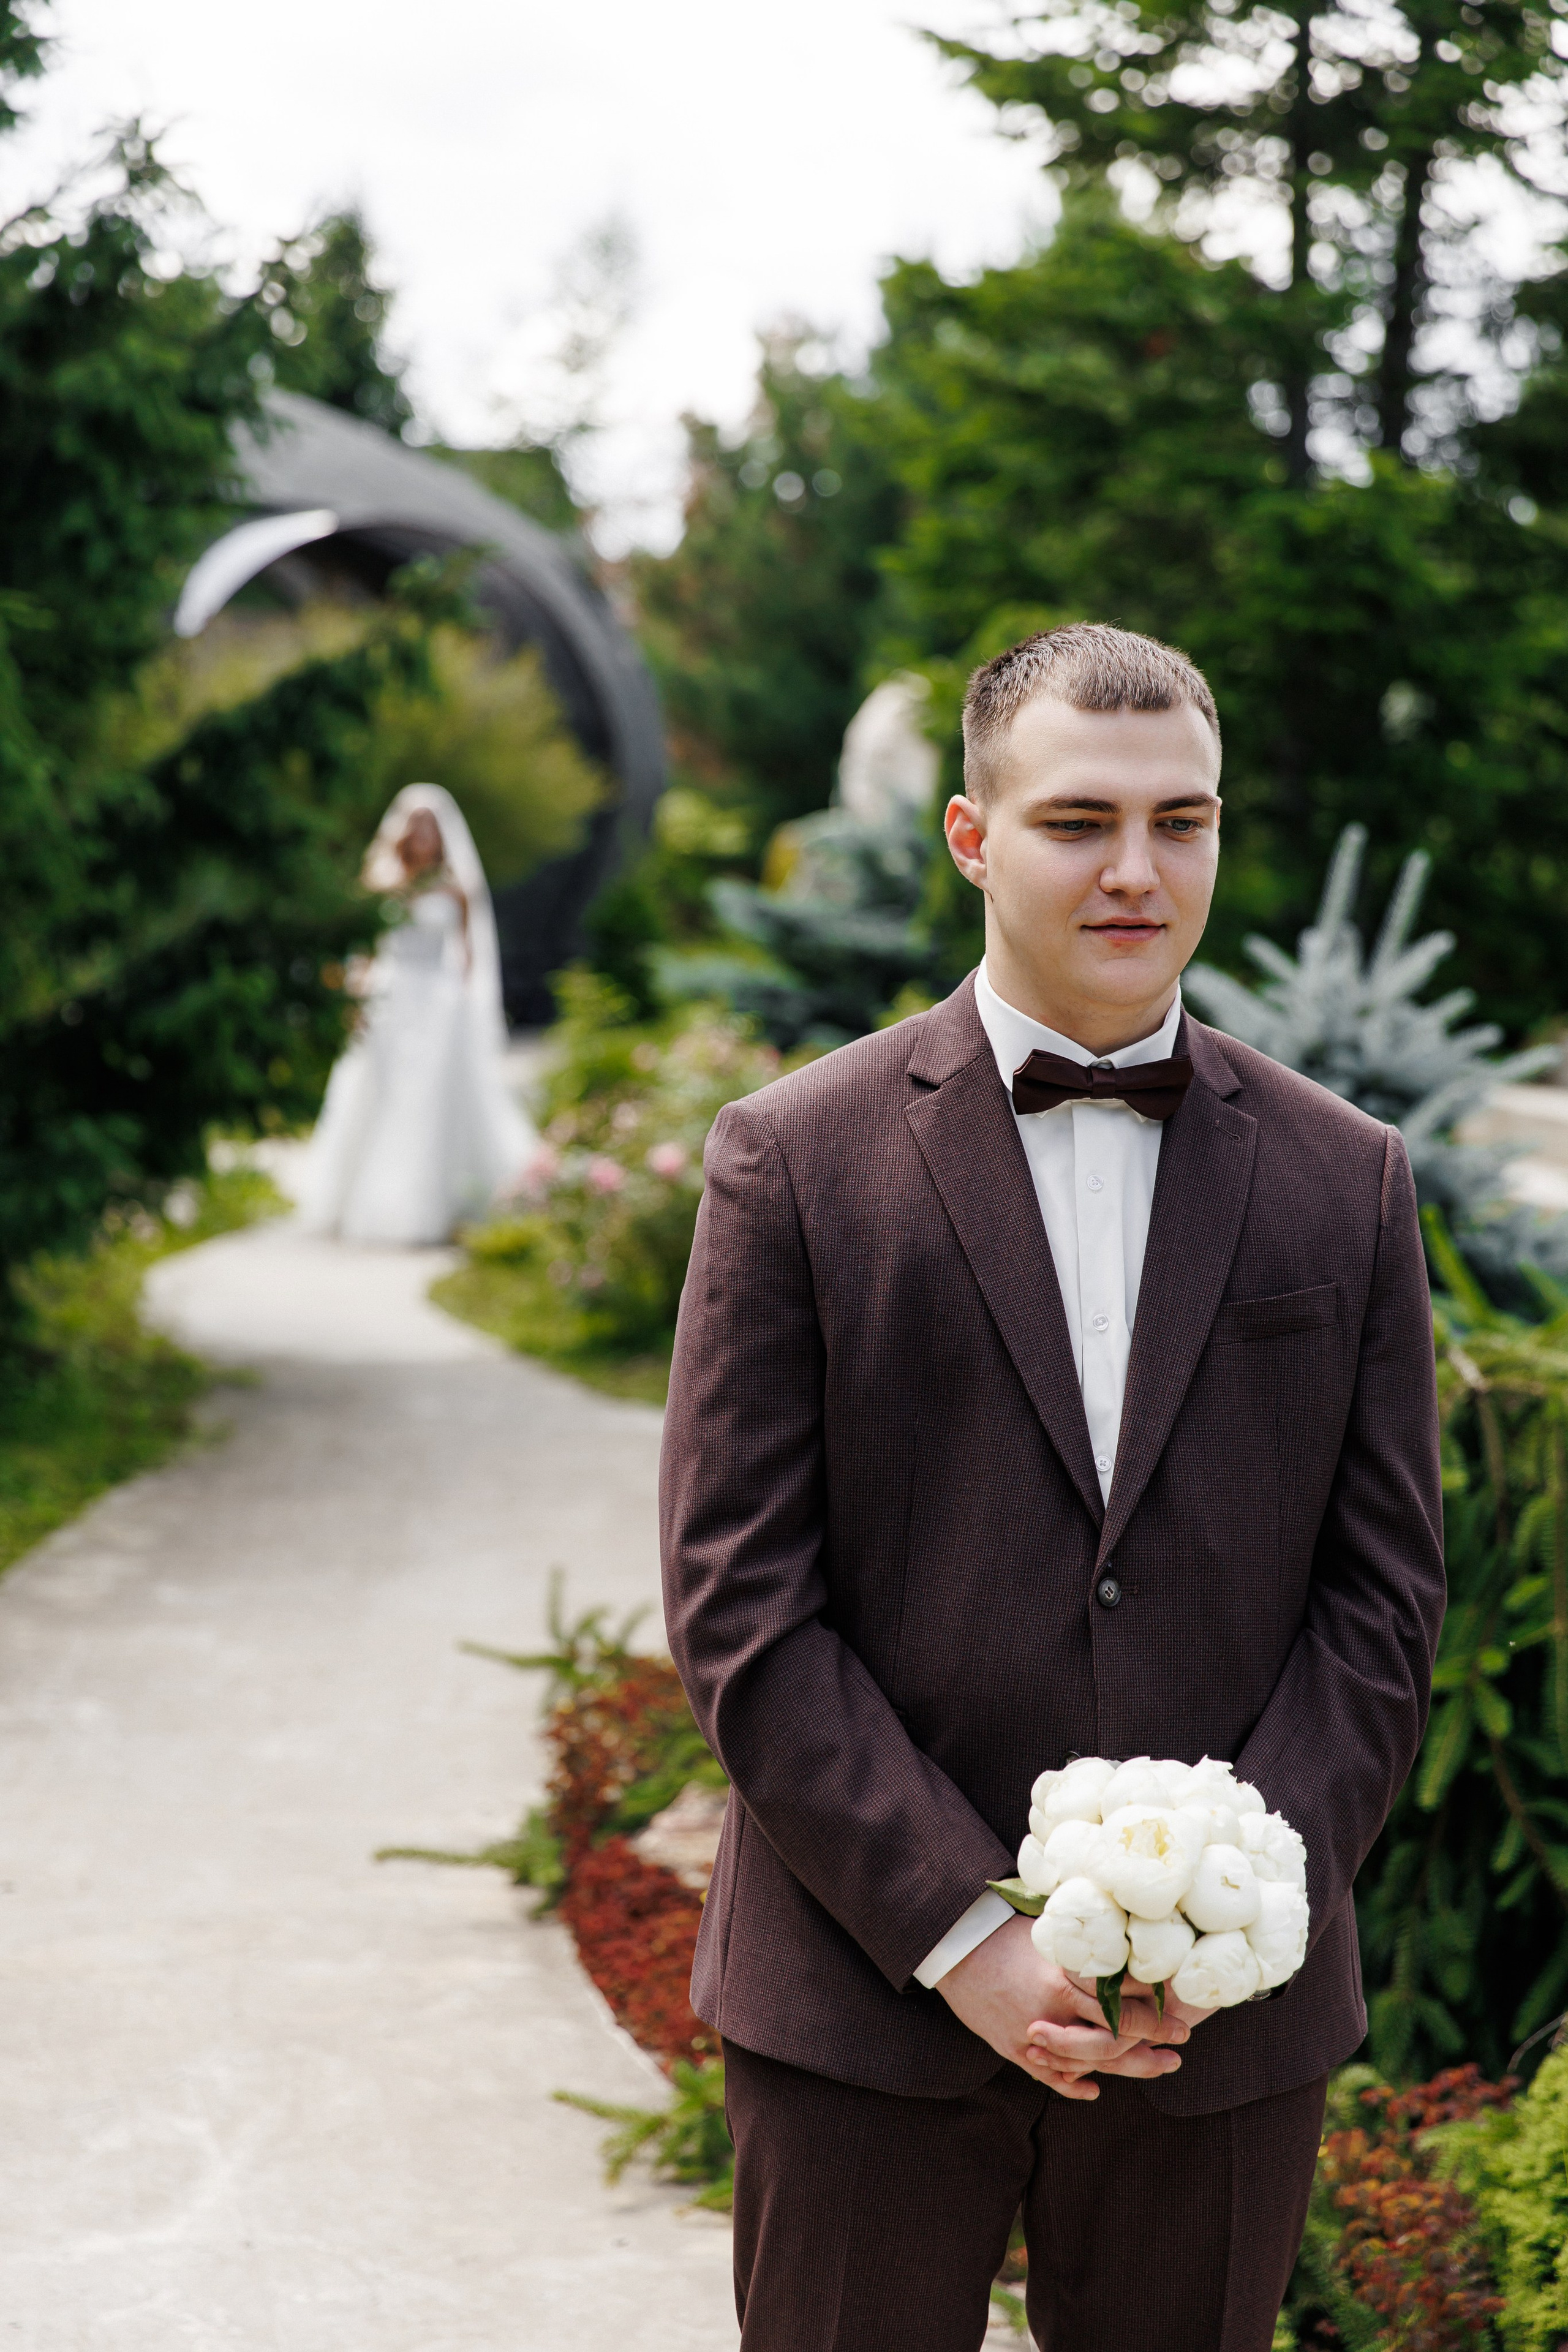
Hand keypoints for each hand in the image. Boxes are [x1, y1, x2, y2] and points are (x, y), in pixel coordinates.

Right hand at [935, 1916, 1189, 2099]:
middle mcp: (1053, 2010)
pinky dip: (1075, 2086)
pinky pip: (1051, 2077)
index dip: (1155, 2002)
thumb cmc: (1001, 1932)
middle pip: (1116, 2033)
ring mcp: (1034, 2035)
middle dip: (1155, 2036)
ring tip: (1163, 2065)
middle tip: (1183, 2036)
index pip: (1121, 1996)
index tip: (1179, 2001)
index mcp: (1063, 1977)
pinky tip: (1096, 2090)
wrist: (953, 1950)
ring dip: (1132, 2066)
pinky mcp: (1015, 2050)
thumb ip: (1082, 1951)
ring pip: (1092, 2062)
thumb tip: (1123, 1948)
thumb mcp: (1047, 1935)